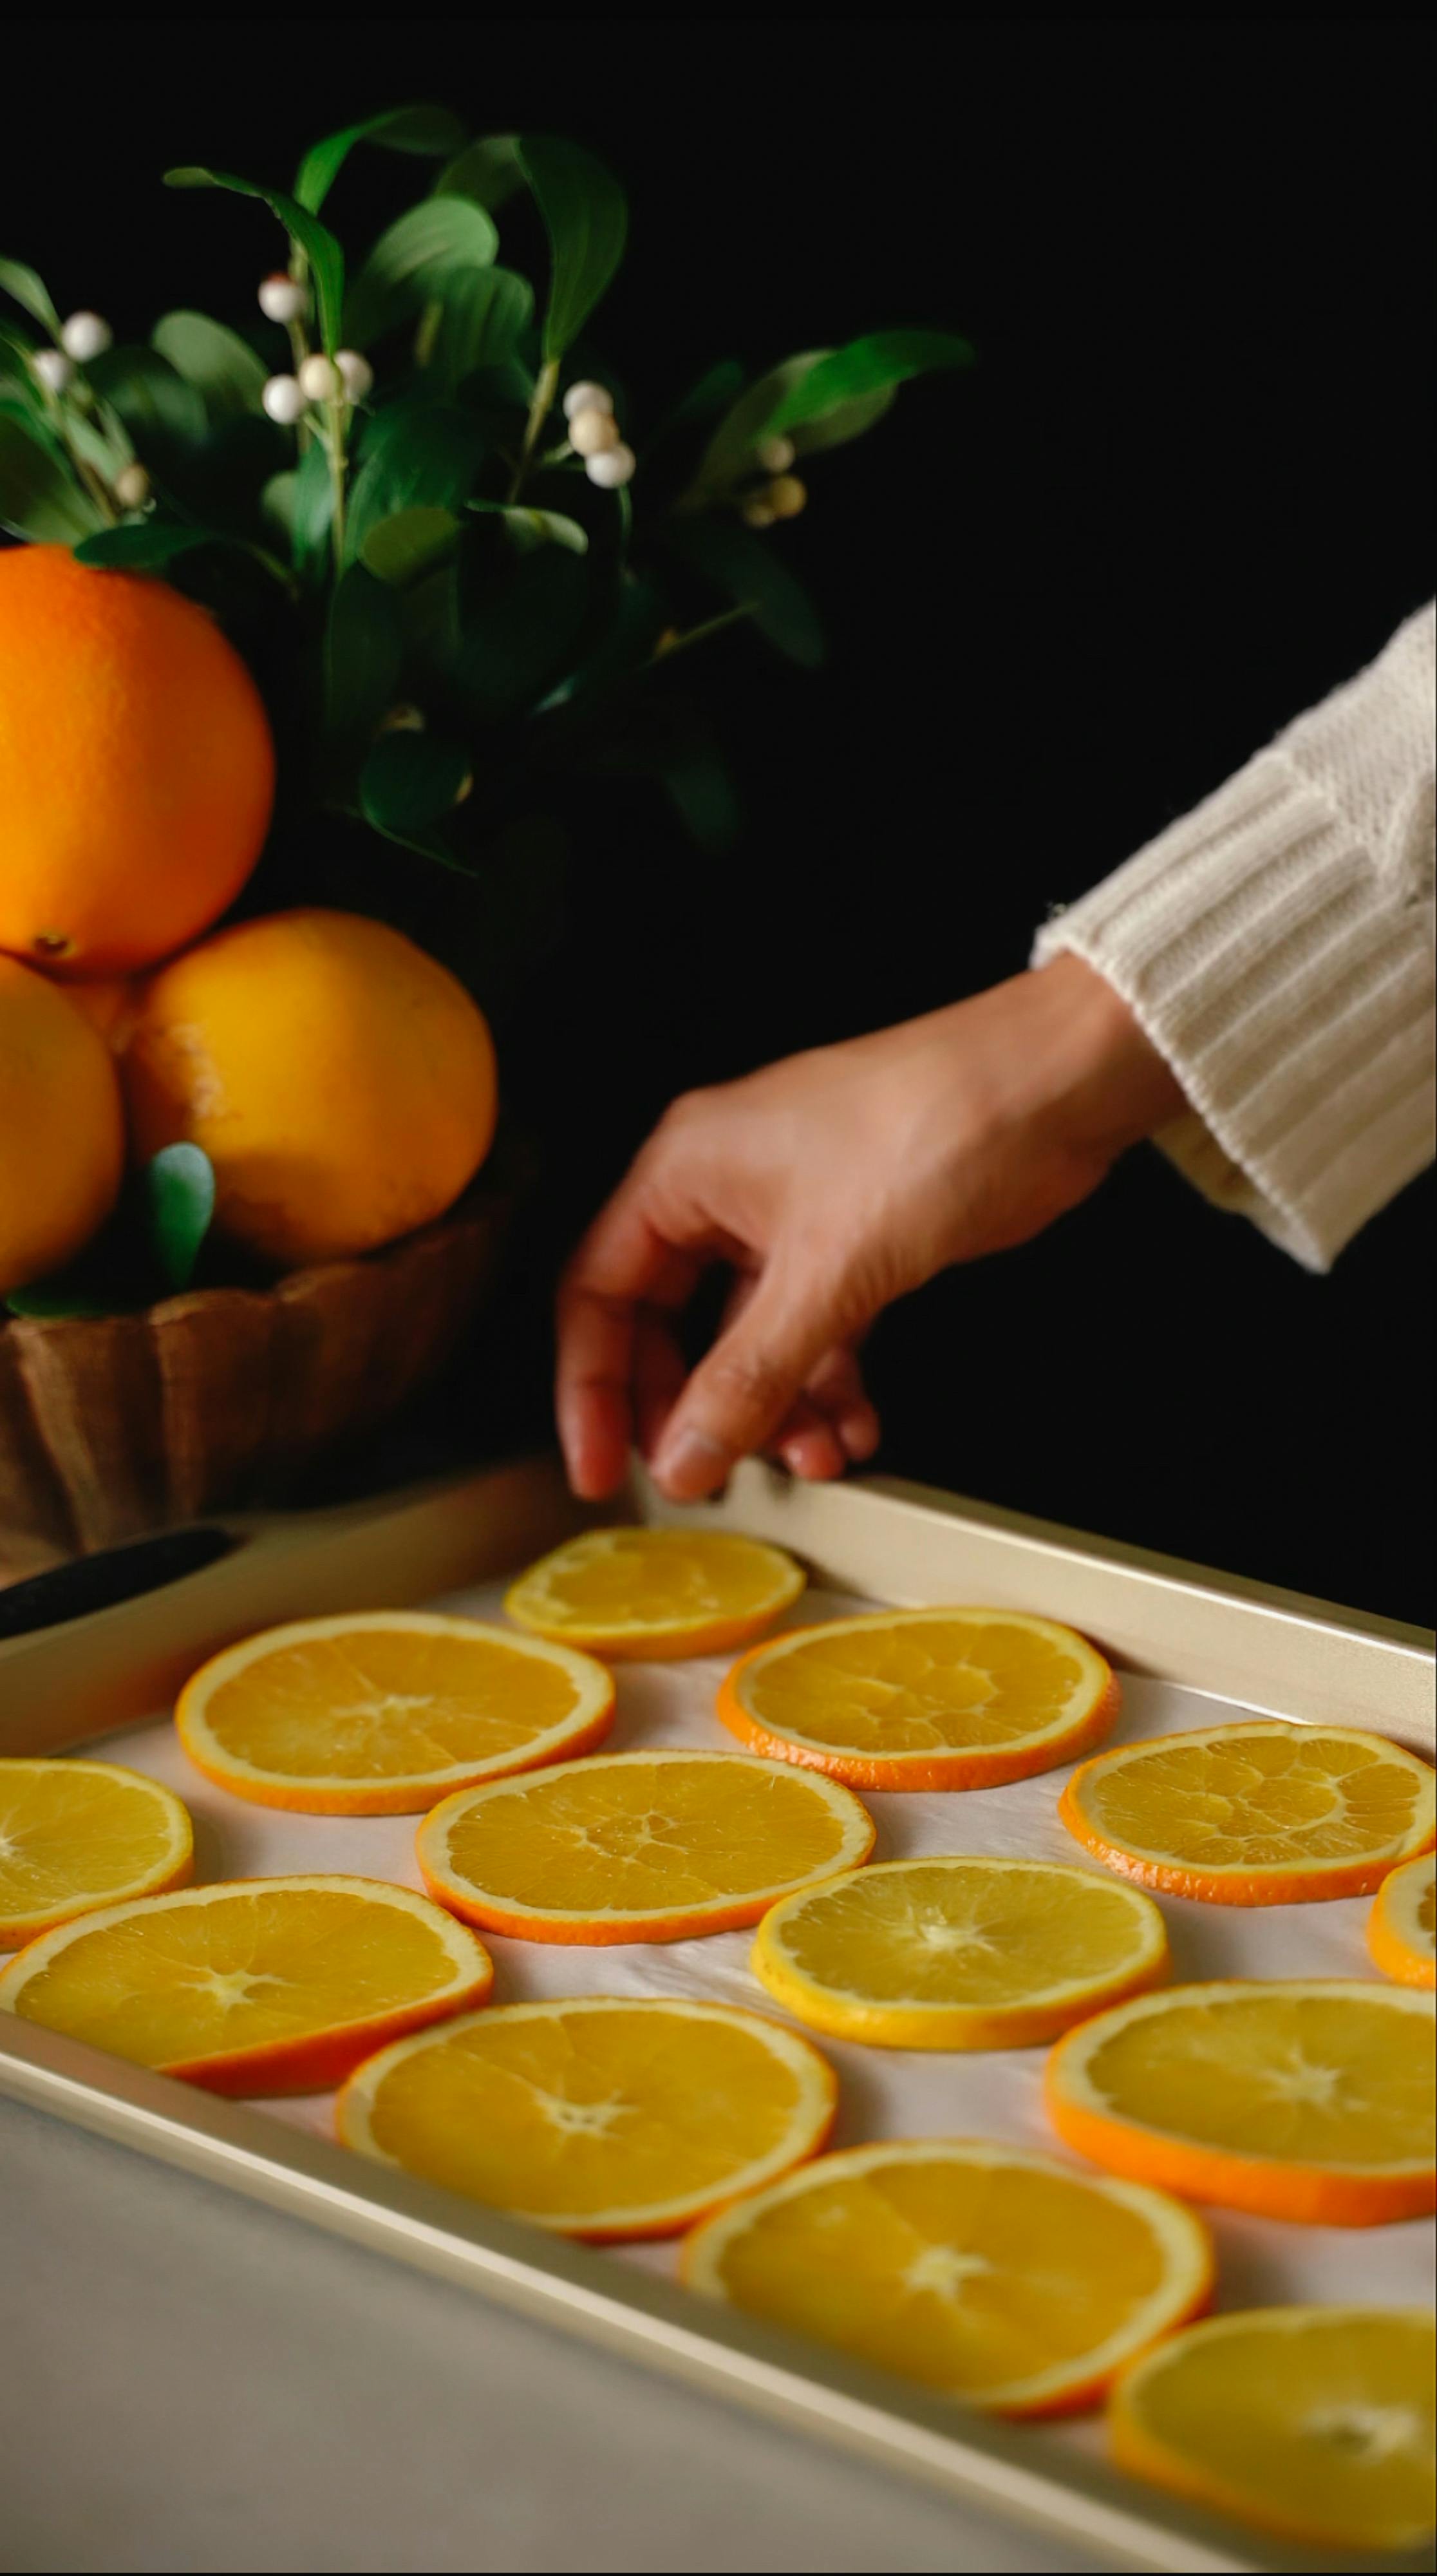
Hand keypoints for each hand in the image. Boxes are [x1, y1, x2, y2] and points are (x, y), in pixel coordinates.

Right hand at [556, 953, 1185, 1500]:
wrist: (1054, 1087)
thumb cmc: (936, 1124)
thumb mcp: (828, 1272)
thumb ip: (747, 1375)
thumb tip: (686, 1454)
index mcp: (685, 1169)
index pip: (599, 1294)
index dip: (591, 1388)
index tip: (599, 1465)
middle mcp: (727, 1188)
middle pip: (669, 1326)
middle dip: (696, 1408)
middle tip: (709, 1472)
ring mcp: (793, 1214)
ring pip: (751, 1339)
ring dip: (777, 1408)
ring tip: (813, 1456)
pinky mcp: (856, 1238)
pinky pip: (816, 1331)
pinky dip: (829, 1384)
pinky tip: (855, 1424)